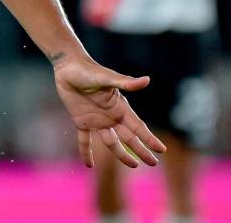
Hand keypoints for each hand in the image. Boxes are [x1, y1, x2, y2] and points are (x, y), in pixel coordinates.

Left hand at [53, 54, 166, 168]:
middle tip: (153, 163)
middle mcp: (110, 115)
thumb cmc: (88, 69)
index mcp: (119, 106)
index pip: (138, 127)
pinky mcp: (81, 120)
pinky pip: (84, 141)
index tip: (162, 150)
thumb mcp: (107, 78)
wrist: (68, 66)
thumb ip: (126, 82)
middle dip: (141, 150)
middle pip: (128, 137)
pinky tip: (89, 165)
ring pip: (111, 142)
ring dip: (121, 154)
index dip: (149, 138)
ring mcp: (96, 119)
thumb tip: (147, 80)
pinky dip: (86, 152)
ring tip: (133, 165)